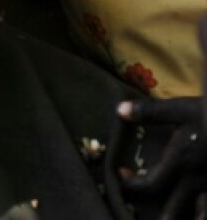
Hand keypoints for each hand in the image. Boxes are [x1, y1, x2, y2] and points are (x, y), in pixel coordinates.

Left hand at [116, 97, 206, 218]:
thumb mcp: (181, 109)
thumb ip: (150, 112)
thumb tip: (119, 110)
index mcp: (180, 163)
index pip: (150, 184)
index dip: (133, 184)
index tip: (123, 175)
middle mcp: (197, 181)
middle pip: (175, 209)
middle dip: (163, 217)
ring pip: (202, 214)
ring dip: (191, 218)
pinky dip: (205, 211)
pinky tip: (201, 212)